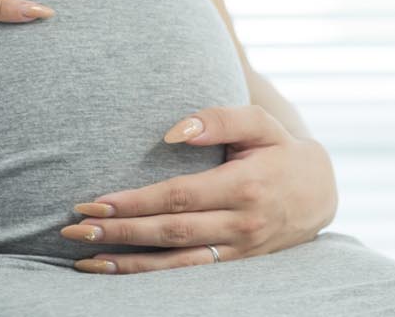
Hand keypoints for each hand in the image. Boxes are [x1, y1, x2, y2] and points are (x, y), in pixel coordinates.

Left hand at [61, 106, 337, 273]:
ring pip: (175, 262)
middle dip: (119, 232)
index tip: (94, 201)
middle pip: (170, 232)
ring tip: (84, 259)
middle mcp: (241, 223)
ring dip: (127, 262)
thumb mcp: (260, 124)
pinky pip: (187, 273)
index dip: (134, 201)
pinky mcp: (235, 264)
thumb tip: (173, 132)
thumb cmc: (280, 151)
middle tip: (75, 229)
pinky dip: (150, 275)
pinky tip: (117, 271)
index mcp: (244, 186)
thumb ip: (220, 118)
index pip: (178, 197)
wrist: (320, 192)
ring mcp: (238, 249)